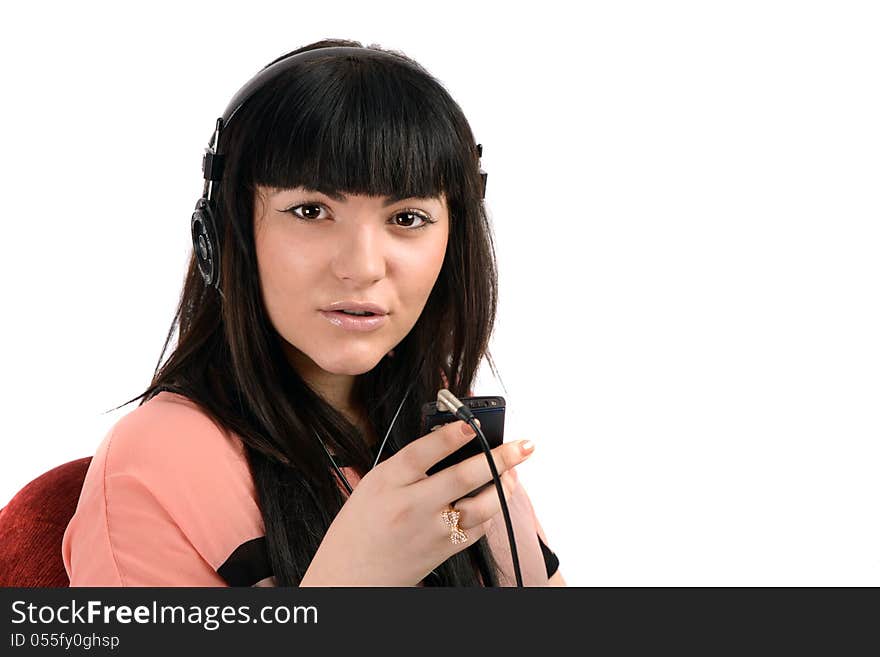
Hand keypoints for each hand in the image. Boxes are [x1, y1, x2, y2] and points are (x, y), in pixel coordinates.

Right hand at [300, 419, 534, 585]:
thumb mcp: (373, 483)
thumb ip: (409, 464)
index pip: (421, 453)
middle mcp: (410, 506)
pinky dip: (491, 510)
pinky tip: (495, 497)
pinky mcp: (443, 551)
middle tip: (523, 445)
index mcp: (387, 482)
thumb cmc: (361, 524)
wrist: (350, 575)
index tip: (471, 423)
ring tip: (513, 472)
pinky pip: (478, 528)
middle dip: (499, 458)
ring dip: (504, 487)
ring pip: (480, 507)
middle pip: (461, 477)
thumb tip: (453, 436)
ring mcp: (430, 531)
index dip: (448, 436)